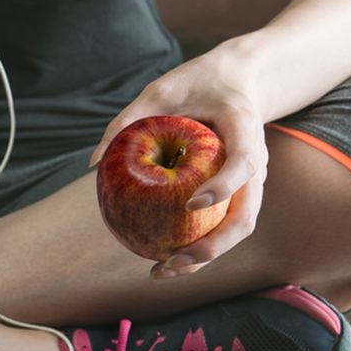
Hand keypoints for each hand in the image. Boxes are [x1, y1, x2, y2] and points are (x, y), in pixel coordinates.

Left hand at [89, 48, 267, 278]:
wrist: (241, 80)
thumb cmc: (199, 82)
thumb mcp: (163, 88)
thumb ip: (130, 117)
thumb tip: (94, 161)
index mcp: (245, 127)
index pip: (244, 163)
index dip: (222, 187)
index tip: (190, 204)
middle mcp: (256, 160)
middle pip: (246, 214)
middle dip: (214, 245)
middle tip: (174, 259)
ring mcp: (251, 180)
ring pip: (238, 228)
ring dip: (206, 256)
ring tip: (163, 270)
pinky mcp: (240, 191)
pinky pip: (224, 224)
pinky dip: (200, 245)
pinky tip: (164, 259)